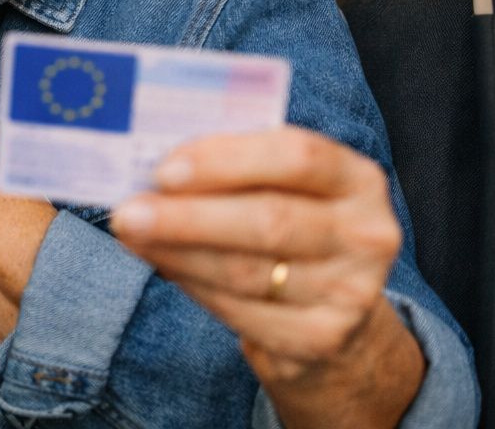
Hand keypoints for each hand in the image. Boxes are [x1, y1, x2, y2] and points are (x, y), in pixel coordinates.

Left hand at [109, 126, 423, 425]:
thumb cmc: (291, 219)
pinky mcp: (321, 338)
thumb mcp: (281, 183)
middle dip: (188, 216)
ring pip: (246, 272)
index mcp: (357, 179)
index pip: (298, 156)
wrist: (337, 304)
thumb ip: (234, 164)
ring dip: (177, 252)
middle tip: (127, 212)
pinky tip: (161, 263)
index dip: (227, 160)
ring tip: (131, 234)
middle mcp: (367, 235)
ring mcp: (350, 293)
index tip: (164, 168)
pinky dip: (191, 284)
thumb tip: (151, 161)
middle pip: (269, 221)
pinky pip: (240, 311)